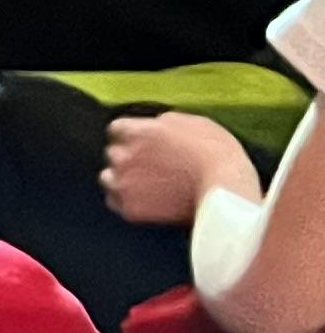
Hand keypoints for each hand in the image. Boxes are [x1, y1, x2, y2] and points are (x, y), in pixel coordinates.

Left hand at [102, 110, 263, 230]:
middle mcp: (125, 157)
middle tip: (151, 163)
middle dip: (128, 156)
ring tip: (147, 181)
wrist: (224, 190)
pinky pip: (115, 201)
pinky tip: (147, 197)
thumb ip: (165, 123)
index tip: (140, 141)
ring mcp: (124, 185)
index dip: (130, 134)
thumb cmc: (217, 155)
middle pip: (113, 153)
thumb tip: (155, 125)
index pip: (116, 129)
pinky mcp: (129, 209)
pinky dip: (127, 199)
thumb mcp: (194, 123)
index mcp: (139, 132)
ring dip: (122, 177)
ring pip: (108, 178)